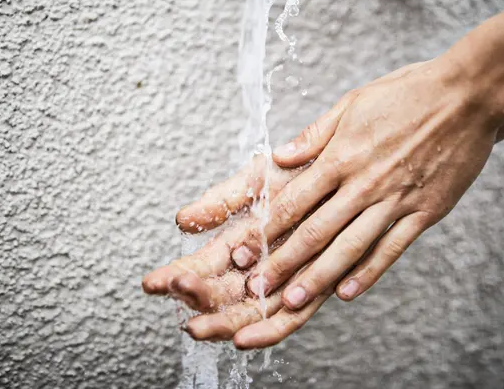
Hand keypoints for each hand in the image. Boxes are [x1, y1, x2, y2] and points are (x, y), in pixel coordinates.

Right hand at [142, 155, 336, 347]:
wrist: (349, 165)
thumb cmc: (303, 170)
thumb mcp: (258, 180)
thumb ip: (223, 201)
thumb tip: (183, 221)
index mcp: (241, 239)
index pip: (203, 265)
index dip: (178, 275)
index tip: (154, 283)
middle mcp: (261, 265)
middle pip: (223, 293)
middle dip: (197, 300)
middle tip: (178, 296)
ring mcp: (286, 278)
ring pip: (250, 311)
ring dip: (223, 321)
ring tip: (198, 326)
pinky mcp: (317, 286)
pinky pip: (291, 318)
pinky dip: (268, 330)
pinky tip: (244, 339)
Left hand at [228, 59, 503, 309]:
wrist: (467, 96)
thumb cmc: (407, 94)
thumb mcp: (353, 103)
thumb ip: (315, 135)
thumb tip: (279, 157)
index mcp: (342, 156)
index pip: (294, 200)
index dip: (265, 229)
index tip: (243, 250)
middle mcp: (364, 183)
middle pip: (316, 231)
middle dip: (283, 262)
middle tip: (257, 288)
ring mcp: (395, 200)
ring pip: (350, 246)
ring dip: (319, 276)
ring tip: (293, 300)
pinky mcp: (424, 212)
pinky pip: (391, 248)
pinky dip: (368, 272)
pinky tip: (347, 292)